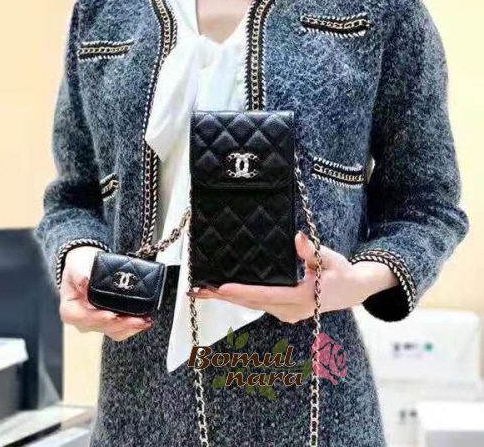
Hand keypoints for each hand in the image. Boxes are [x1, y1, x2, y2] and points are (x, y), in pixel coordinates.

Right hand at [59, 246, 152, 340]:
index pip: (83, 318)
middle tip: (138, 319)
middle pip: (102, 327)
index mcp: (70, 310)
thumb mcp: (76, 265)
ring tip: (145, 320)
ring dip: (131, 327)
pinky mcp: (108, 323)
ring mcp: (96, 323)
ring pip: (114, 331)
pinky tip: (144, 321)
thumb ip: (79, 273)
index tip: (111, 315)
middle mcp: (82, 321)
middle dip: (122, 324)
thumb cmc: (79, 266)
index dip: (98, 318)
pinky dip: (133, 327)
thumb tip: (85, 281)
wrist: (86, 266)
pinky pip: (121, 329)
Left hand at [188, 232, 397, 323]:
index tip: (222, 287)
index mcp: (302, 298)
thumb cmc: (341, 272)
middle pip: (252, 302)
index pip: (266, 294)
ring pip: (252, 306)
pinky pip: (258, 305)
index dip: (242, 291)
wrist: (353, 291)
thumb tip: (297, 238)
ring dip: (228, 298)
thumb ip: (312, 251)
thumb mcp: (330, 258)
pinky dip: (240, 298)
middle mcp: (292, 310)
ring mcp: (288, 314)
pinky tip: (223, 292)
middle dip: (224, 296)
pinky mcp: (285, 312)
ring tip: (202, 291)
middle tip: (198, 290)